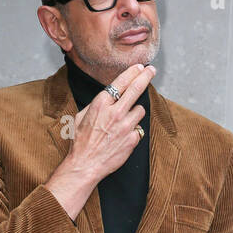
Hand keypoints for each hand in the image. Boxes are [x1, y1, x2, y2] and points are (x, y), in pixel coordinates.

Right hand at [44, 63, 153, 218]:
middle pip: (136, 88)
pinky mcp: (132, 140)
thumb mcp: (82, 116)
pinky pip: (138, 128)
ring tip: (125, 120)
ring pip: (140, 110)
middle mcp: (115, 112)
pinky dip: (133, 130)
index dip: (133, 72)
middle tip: (152, 70)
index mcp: (101, 104)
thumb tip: (108, 97)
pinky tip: (124, 136)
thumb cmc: (81, 141)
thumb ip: (97, 104)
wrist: (85, 165)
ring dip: (135, 111)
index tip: (140, 67)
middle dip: (146, 76)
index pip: (121, 81)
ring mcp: (125, 126)